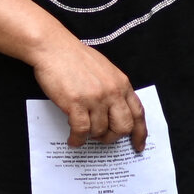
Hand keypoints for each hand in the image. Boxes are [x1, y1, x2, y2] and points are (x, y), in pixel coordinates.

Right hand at [30, 27, 147, 150]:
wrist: (53, 48)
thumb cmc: (75, 57)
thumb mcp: (104, 70)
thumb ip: (113, 89)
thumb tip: (114, 111)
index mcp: (121, 83)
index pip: (138, 113)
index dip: (139, 133)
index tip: (137, 146)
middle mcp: (112, 92)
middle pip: (123, 126)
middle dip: (113, 137)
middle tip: (102, 138)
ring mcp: (95, 98)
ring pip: (101, 130)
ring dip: (91, 137)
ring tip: (82, 134)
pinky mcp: (76, 103)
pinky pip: (81, 130)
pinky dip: (77, 139)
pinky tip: (73, 139)